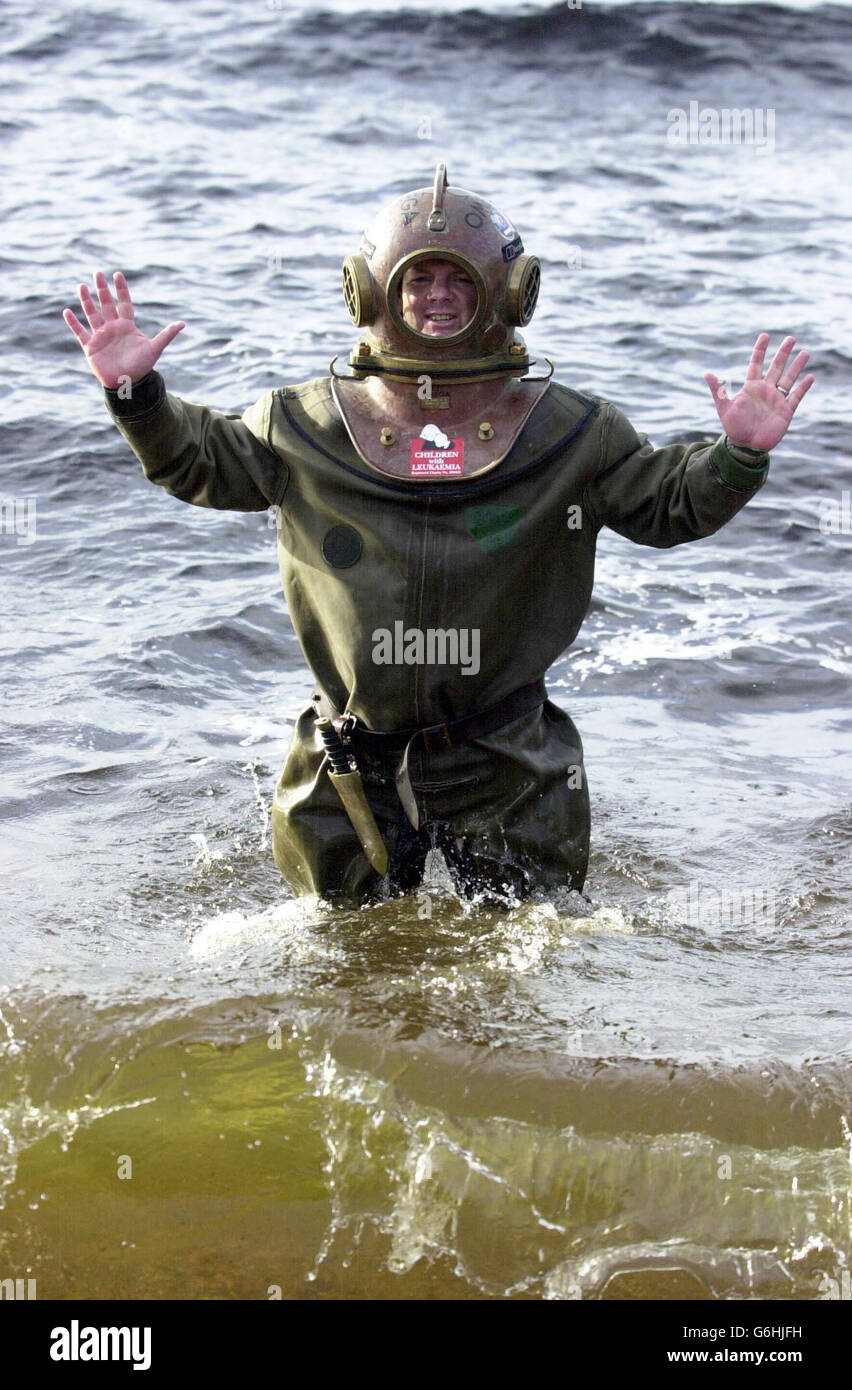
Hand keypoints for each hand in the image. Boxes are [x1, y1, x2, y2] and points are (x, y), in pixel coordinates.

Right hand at [63, 270, 184, 389]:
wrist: (128, 384)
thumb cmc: (142, 366)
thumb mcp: (155, 348)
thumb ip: (166, 335)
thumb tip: (183, 323)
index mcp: (127, 326)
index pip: (124, 303)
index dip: (121, 289)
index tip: (117, 274)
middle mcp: (113, 327)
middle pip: (106, 304)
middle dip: (102, 289)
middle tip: (97, 273)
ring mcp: (101, 336)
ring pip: (92, 314)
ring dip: (86, 301)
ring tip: (82, 286)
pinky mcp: (91, 346)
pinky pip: (80, 332)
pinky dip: (73, 323)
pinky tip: (67, 311)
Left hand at [704, 333, 814, 452]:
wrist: (746, 446)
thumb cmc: (734, 427)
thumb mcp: (724, 407)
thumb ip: (718, 390)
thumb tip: (707, 373)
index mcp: (751, 387)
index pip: (756, 364)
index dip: (760, 350)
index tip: (765, 336)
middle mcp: (765, 390)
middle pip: (776, 367)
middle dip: (783, 352)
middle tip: (791, 338)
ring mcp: (777, 400)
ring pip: (789, 378)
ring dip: (796, 366)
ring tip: (805, 352)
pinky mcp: (786, 411)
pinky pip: (796, 396)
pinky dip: (803, 387)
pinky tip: (810, 377)